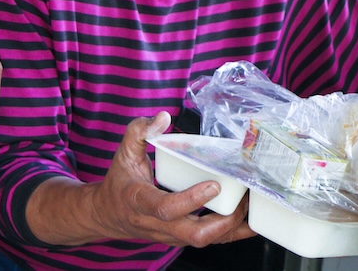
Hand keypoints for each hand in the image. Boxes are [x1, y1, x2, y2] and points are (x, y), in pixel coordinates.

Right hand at [26, 113, 253, 246]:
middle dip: (223, 221)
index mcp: (140, 201)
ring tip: (251, 205)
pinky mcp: (179, 238)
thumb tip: (164, 117)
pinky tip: (250, 222)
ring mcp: (169, 235)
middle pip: (192, 234)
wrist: (106, 215)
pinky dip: (231, 234)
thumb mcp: (123, 152)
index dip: (192, 200)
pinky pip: (208, 241)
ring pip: (203, 241)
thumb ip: (140, 131)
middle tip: (243, 200)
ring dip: (231, 227)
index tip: (214, 185)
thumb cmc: (119, 181)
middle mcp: (156, 224)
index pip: (166, 208)